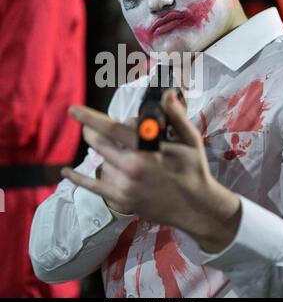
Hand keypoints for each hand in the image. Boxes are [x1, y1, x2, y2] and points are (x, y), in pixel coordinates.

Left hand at [62, 90, 240, 252]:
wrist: (196, 208)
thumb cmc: (194, 169)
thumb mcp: (190, 139)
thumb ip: (176, 116)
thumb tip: (167, 93)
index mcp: (146, 149)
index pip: (111, 129)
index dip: (90, 118)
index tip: (73, 109)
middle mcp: (131, 167)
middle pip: (99, 143)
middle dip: (93, 132)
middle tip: (93, 128)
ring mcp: (125, 186)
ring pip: (101, 161)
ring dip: (105, 153)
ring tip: (122, 153)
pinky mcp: (122, 200)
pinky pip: (94, 187)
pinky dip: (78, 179)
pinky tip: (66, 172)